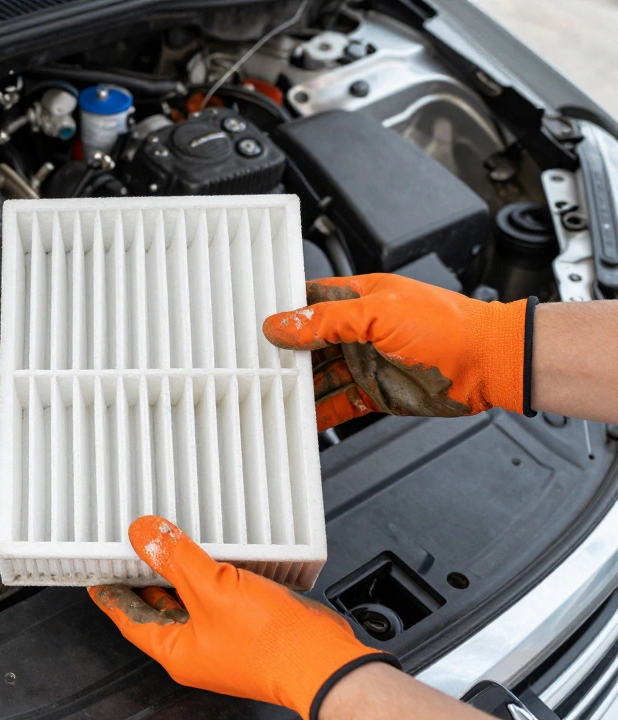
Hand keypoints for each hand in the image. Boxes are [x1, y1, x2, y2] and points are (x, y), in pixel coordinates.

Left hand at [90, 516, 393, 719]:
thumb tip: (143, 534)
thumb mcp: (211, 588)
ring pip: (189, 600)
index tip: (96, 571)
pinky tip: (214, 555)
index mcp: (176, 650)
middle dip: (143, 576)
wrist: (326, 661)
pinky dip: (209, 576)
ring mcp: (223, 639)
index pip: (128, 618)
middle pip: (157, 607)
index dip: (110, 592)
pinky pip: (217, 598)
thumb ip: (174, 557)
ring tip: (168, 542)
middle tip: (130, 547)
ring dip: (179, 572)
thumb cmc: (272, 644)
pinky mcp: (248, 627)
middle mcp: (197, 648)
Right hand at [261, 274, 533, 430]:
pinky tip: (298, 418)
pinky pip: (337, 404)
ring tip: (270, 396)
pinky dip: (317, 412)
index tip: (254, 327)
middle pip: (308, 344)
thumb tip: (283, 324)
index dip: (282, 313)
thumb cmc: (449, 326)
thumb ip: (327, 320)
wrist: (490, 364)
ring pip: (319, 377)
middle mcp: (358, 331)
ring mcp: (365, 363)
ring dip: (297, 387)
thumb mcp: (379, 314)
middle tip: (254, 367)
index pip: (308, 302)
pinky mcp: (374, 393)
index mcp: (358, 299)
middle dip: (284, 355)